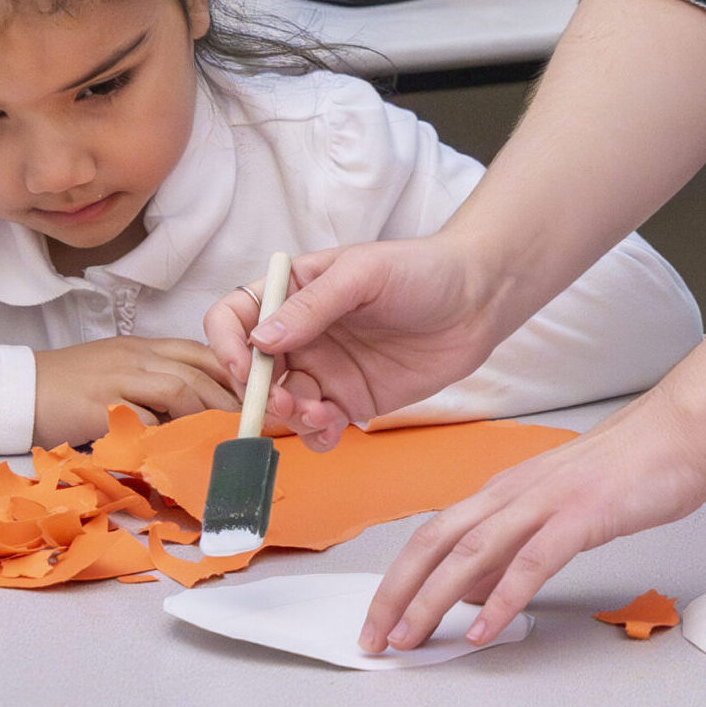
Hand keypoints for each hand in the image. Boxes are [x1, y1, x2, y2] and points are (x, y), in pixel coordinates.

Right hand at [32, 336, 238, 448]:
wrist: (18, 386)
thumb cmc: (70, 384)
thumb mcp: (120, 371)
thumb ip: (154, 384)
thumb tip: (193, 413)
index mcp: (146, 347)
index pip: (201, 352)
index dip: (232, 375)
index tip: (252, 402)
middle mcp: (138, 356)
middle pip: (198, 372)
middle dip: (229, 402)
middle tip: (250, 429)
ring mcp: (119, 377)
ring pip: (179, 389)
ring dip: (205, 417)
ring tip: (222, 443)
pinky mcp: (99, 402)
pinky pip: (142, 418)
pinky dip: (164, 436)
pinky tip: (177, 453)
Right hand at [204, 236, 505, 449]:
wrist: (478, 299)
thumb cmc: (421, 270)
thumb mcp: (364, 274)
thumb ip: (312, 305)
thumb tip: (259, 341)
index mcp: (294, 290)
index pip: (235, 315)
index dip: (227, 343)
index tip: (245, 367)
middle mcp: (302, 333)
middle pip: (252, 371)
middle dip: (260, 393)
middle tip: (290, 400)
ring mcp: (325, 368)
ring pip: (282, 405)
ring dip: (290, 418)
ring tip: (323, 414)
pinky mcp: (351, 399)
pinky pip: (316, 427)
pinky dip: (316, 435)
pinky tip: (336, 428)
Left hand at [359, 393, 705, 654]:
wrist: (676, 433)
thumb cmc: (624, 471)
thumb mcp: (554, 507)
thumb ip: (510, 546)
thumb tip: (469, 592)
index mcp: (503, 491)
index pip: (432, 535)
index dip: (398, 579)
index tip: (377, 621)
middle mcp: (512, 492)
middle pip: (435, 542)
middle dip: (396, 593)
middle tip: (373, 639)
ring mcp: (544, 501)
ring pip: (472, 552)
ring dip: (433, 599)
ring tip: (410, 640)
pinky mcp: (580, 516)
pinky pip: (532, 561)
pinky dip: (502, 598)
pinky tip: (483, 630)